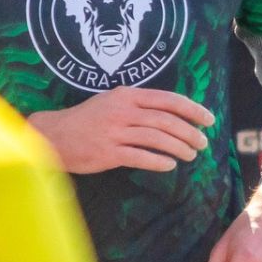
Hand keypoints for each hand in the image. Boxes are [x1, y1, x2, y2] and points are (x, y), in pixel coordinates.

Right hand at [28, 88, 212, 173]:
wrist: (53, 135)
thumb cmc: (86, 119)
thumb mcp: (111, 101)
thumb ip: (137, 103)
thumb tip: (169, 111)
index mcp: (127, 95)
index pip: (168, 99)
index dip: (192, 109)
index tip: (208, 119)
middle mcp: (122, 111)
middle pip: (166, 120)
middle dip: (190, 132)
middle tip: (203, 142)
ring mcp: (114, 132)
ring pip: (157, 139)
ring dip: (179, 148)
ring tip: (191, 155)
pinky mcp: (108, 153)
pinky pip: (140, 157)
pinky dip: (158, 161)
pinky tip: (170, 165)